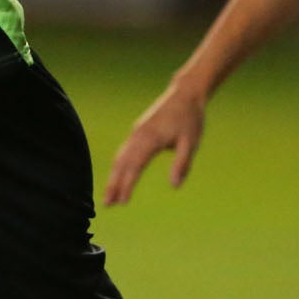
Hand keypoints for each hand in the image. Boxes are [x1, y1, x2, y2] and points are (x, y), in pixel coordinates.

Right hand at [102, 83, 206, 206]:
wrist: (185, 93)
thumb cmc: (190, 119)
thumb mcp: (191, 143)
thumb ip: (182, 164)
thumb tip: (174, 186)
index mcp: (151, 138)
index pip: (135, 166)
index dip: (127, 185)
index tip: (122, 202)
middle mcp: (139, 135)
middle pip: (122, 163)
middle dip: (113, 184)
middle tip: (106, 205)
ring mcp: (137, 132)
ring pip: (120, 157)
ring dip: (113, 177)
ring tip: (109, 196)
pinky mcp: (138, 131)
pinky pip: (124, 151)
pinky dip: (119, 166)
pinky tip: (118, 176)